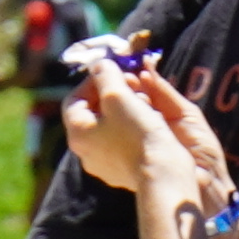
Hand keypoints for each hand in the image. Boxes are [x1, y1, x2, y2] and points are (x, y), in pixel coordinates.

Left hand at [65, 60, 214, 191]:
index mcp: (78, 134)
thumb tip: (99, 64)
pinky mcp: (124, 171)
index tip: (113, 71)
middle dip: (112, 93)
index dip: (93, 80)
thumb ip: (105, 75)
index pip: (75, 99)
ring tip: (142, 100)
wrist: (163, 174)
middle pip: (93, 112)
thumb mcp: (117, 95)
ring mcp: (104, 164)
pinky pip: (123, 141)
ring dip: (124, 108)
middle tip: (130, 83)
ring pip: (110, 126)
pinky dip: (133, 126)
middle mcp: (86, 152)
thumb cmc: (138, 132)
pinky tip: (149, 121)